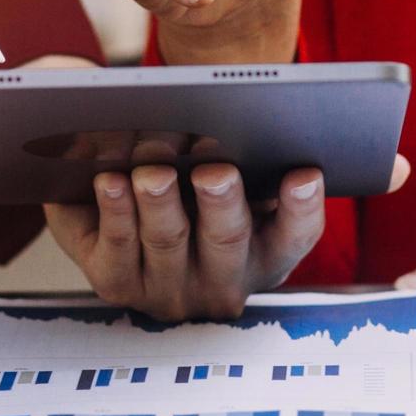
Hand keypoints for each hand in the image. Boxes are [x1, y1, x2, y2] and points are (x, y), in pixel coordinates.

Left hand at [47, 163, 333, 320]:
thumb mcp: (226, 192)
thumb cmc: (186, 201)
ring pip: (167, 239)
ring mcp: (167, 289)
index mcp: (263, 255)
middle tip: (215, 172)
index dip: (303, 208)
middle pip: (227, 239)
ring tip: (153, 173)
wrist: (118, 236)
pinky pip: (117, 246)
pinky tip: (110, 181)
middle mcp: (220, 282)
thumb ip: (244, 169)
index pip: (294, 236)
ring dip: (160, 201)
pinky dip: (116, 210)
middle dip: (221, 203)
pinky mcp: (116, 283)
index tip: (305, 175)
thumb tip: (238, 127)